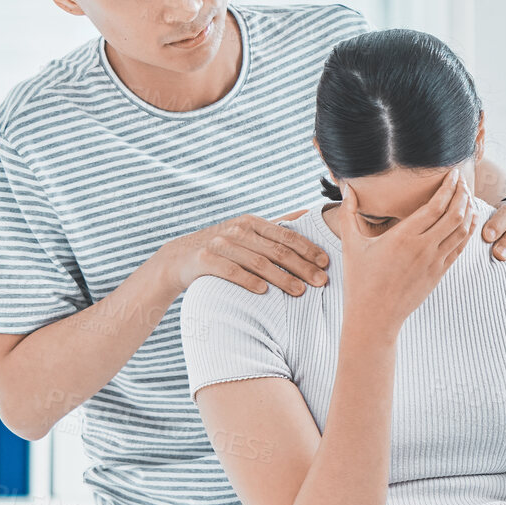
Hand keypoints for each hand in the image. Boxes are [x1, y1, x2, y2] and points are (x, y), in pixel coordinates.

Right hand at [161, 208, 328, 296]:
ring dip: (282, 278)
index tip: (326, 263)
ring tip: (300, 291)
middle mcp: (237, 230)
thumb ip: (275, 225)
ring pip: (258, 262)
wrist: (179, 258)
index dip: (308, 249)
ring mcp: (220, 244)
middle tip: (321, 281)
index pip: (286, 235)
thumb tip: (307, 212)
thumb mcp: (247, 231)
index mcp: (251, 222)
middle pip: (276, 249)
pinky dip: (249, 281)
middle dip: (302, 266)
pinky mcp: (205, 260)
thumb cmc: (222, 248)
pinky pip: (232, 271)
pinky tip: (265, 291)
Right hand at [337, 169, 476, 333]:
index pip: (435, 206)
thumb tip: (346, 189)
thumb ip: (348, 214)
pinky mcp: (439, 274)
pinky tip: (469, 221)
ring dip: (469, 212)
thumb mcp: (350, 245)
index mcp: (402, 237)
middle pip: (454, 214)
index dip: (449, 187)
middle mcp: (422, 248)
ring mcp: (433, 262)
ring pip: (462, 231)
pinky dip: (468, 231)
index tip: (453, 175)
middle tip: (463, 182)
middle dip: (463, 195)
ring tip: (468, 198)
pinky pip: (460, 248)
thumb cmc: (360, 281)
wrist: (374, 317)